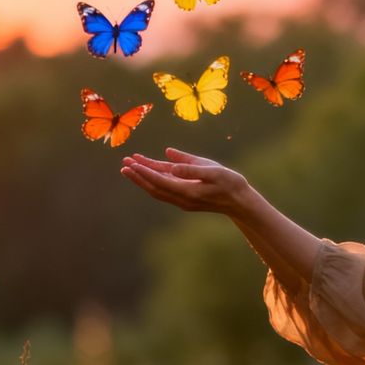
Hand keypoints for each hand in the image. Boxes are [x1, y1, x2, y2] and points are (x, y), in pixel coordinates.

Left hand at [120, 148, 253, 216]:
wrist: (240, 202)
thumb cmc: (230, 183)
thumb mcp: (213, 171)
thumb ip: (190, 167)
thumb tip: (169, 161)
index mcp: (187, 192)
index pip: (159, 181)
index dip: (144, 172)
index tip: (131, 164)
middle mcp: (182, 199)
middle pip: (153, 188)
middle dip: (138, 176)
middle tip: (124, 164)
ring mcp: (183, 200)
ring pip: (157, 189)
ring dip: (143, 178)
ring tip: (130, 166)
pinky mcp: (185, 198)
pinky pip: (165, 188)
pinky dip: (155, 179)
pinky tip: (149, 168)